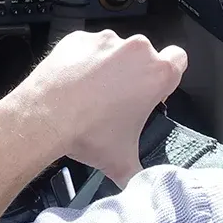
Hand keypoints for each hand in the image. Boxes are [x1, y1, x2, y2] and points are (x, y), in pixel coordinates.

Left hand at [0, 30, 186, 185]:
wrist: (43, 118)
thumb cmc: (86, 132)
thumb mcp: (122, 161)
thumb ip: (140, 172)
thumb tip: (141, 183)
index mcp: (157, 74)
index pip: (179, 60)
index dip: (166, 77)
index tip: (153, 91)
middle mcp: (135, 51)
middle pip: (144, 57)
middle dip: (133, 76)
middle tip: (117, 101)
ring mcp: (104, 42)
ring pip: (113, 52)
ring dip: (106, 68)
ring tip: (90, 96)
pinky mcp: (77, 39)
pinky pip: (85, 48)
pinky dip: (81, 62)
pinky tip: (72, 85)